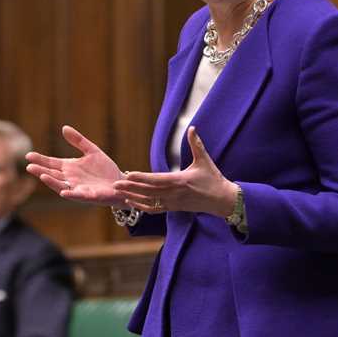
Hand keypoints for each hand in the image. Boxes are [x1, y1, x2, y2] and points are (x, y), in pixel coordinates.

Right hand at [25, 125, 125, 206]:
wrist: (121, 183)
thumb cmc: (105, 169)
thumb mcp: (92, 150)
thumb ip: (78, 140)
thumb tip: (64, 128)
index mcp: (70, 168)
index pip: (51, 163)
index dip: (40, 159)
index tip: (28, 155)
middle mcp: (71, 179)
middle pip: (52, 174)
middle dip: (41, 171)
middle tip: (29, 166)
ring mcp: (78, 188)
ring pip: (61, 186)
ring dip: (52, 182)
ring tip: (42, 176)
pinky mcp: (90, 196)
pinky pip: (78, 195)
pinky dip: (71, 193)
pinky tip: (64, 191)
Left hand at [112, 127, 237, 215]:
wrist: (221, 200)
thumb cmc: (213, 179)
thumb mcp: (205, 160)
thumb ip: (196, 144)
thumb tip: (192, 127)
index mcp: (180, 181)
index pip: (156, 179)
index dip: (141, 177)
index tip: (128, 174)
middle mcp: (174, 193)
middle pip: (148, 191)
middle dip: (131, 187)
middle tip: (116, 184)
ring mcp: (173, 203)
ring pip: (148, 201)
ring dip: (133, 197)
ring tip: (119, 192)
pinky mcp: (173, 208)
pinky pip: (154, 209)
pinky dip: (141, 206)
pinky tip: (131, 202)